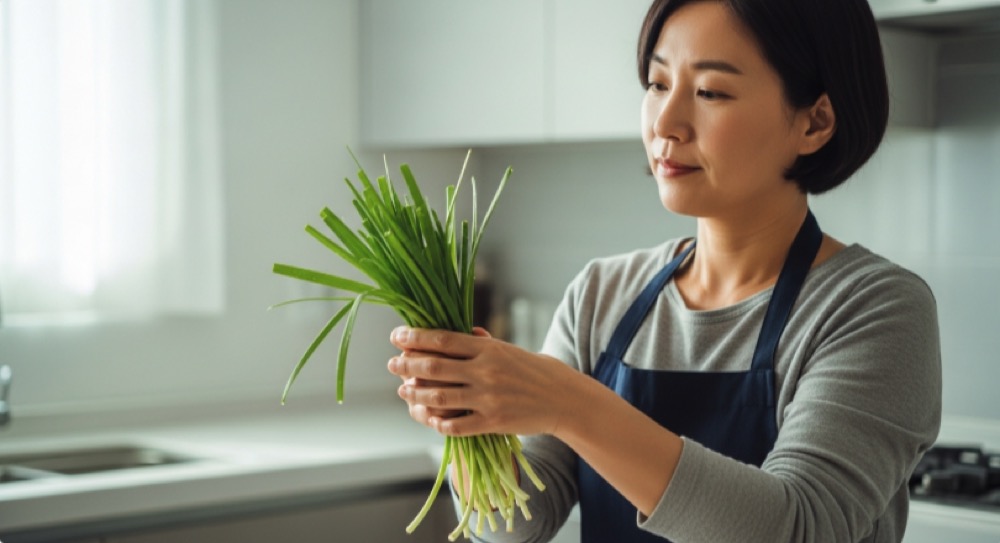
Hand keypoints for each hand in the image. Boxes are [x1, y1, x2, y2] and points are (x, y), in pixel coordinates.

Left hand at [386, 326, 576, 436]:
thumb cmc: (536, 371)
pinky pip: (455, 425)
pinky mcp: (493, 423)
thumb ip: (482, 342)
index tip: (396, 336)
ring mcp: (488, 399)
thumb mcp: (510, 349)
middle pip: (433, 367)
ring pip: (438, 397)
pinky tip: (428, 417)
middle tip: (392, 364)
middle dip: (406, 365)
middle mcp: (485, 372)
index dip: (415, 338)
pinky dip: (437, 422)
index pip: (442, 340)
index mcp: (488, 349)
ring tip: (403, 391)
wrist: (564, 399)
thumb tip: (459, 331)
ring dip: (415, 394)